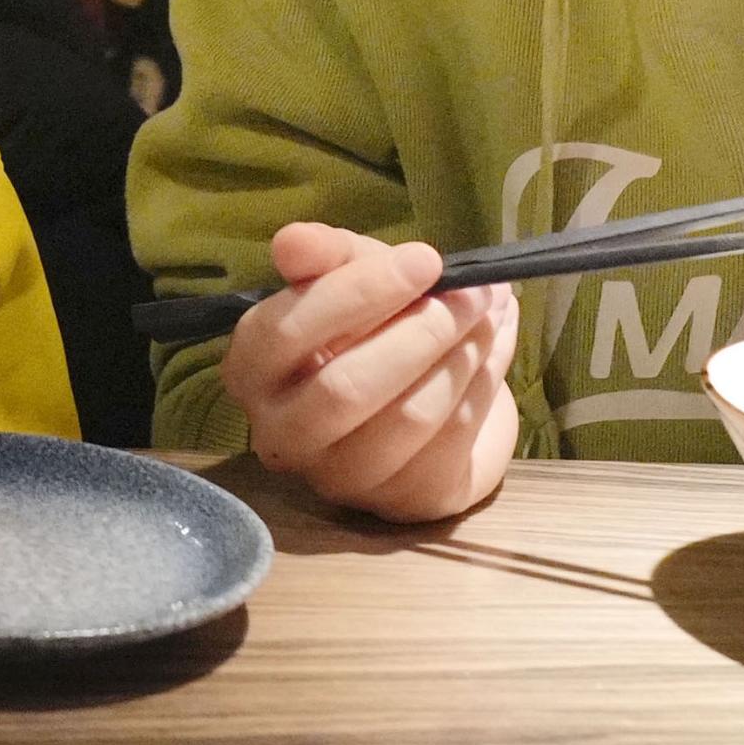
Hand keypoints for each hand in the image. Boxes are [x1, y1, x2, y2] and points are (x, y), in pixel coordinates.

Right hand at [217, 221, 518, 523]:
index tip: (425, 259)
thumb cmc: (371, 328)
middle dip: (422, 331)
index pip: (289, 331)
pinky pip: (450, 443)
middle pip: (347, 388)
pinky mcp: (399, 502)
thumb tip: (293, 242)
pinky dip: (482, 388)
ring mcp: (339, 478)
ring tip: (488, 315)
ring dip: (462, 357)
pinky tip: (492, 353)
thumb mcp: (349, 275)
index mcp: (251, 370)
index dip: (359, 293)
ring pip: (408, 417)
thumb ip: (322, 255)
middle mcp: (281, 434)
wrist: (419, 398)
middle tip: (472, 293)